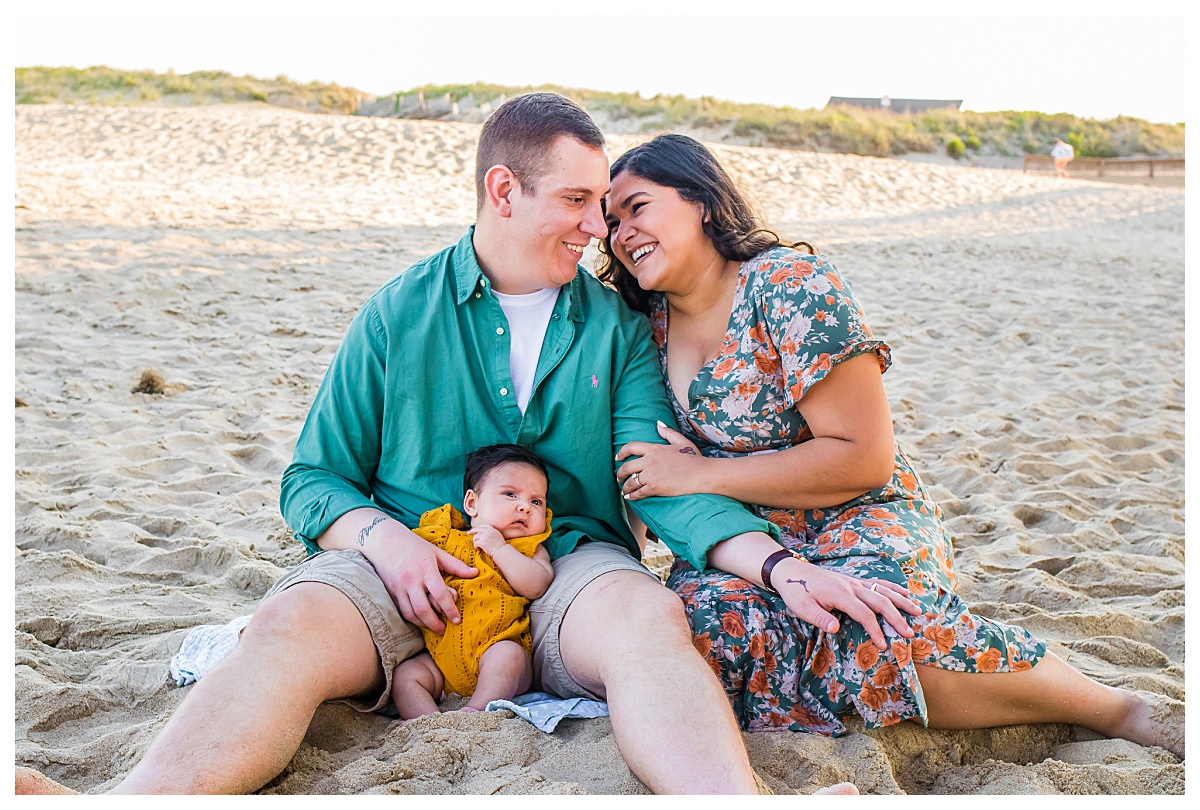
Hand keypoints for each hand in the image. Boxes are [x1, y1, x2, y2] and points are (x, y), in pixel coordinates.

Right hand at [362, 522, 477, 634]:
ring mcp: (399, 587)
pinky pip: (401, 610)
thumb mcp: (436, 552)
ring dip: (423, 624)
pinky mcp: (390, 592)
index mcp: (426, 569)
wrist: (384, 540)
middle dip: (434, 623)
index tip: (457, 619)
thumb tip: (475, 573)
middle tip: (444, 630)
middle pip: (423, 608)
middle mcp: (411, 580)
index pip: (440, 594)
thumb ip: (455, 565)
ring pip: (410, 613)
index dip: (449, 609)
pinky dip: (411, 618)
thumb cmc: (414, 546)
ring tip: (433, 627)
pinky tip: (420, 620)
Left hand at [468, 524, 506, 556]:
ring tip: (478, 546)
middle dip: (472, 531)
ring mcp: (484, 536)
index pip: (483, 526)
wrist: (501, 550)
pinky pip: (475, 543)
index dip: (478, 528)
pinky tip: (478, 549)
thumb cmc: (499, 544)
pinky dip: (476, 547)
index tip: (475, 530)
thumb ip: (490, 532)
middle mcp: (487, 531)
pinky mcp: (482, 542)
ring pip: (475, 537)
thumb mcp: (496, 534)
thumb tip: (482, 532)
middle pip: (476, 529)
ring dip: (475, 542)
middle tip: (468, 533)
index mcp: (491, 529)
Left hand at [616, 421, 707, 500]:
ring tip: (624, 490)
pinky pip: (638, 493)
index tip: (618, 458)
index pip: (631, 447)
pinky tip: (630, 498)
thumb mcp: (682, 442)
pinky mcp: (655, 487)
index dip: (622, 452)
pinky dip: (632, 496)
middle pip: (627, 467)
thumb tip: (658, 425)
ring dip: (625, 487)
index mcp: (655, 448)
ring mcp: (651, 474)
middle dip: (620, 474)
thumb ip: (668, 433)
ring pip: (631, 482)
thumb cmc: (694, 459)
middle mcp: (650, 461)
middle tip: (619, 478)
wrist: (702, 474)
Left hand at [772, 556, 920, 648]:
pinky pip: (876, 583)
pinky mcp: (853, 580)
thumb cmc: (795, 590)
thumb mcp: (802, 607)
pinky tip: (904, 592)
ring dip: (900, 601)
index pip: (864, 614)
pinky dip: (892, 587)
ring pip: (882, 590)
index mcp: (839, 594)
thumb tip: (835, 630)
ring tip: (917, 611)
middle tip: (908, 634)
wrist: (790, 570)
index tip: (884, 645)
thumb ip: (819, 618)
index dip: (875, 630)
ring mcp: (853, 581)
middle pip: (879, 601)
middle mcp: (851, 586)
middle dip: (896, 618)